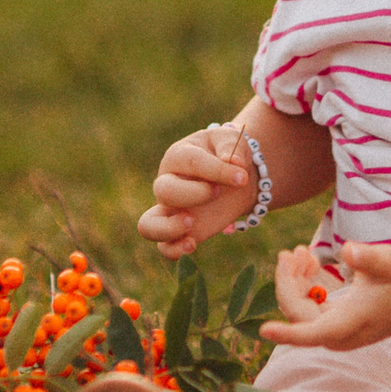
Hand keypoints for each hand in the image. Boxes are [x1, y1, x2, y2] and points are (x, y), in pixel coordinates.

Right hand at [138, 123, 256, 260]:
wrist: (236, 176)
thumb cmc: (229, 152)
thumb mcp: (232, 141)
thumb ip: (232, 147)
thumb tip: (235, 164)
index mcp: (179, 155)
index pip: (192, 162)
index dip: (217, 171)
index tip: (242, 177)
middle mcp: (168, 182)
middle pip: (164, 191)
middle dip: (193, 194)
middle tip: (218, 192)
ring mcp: (171, 210)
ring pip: (148, 225)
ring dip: (168, 228)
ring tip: (191, 223)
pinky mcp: (181, 231)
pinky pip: (165, 247)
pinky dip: (174, 250)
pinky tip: (193, 244)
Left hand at [258, 243, 390, 349]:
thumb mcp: (390, 262)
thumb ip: (369, 257)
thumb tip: (348, 250)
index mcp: (348, 325)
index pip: (312, 334)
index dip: (288, 334)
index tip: (264, 330)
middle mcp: (336, 334)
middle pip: (296, 313)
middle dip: (287, 281)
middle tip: (290, 252)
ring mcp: (330, 329)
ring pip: (297, 308)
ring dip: (293, 279)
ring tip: (301, 251)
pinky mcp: (329, 321)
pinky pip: (304, 304)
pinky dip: (302, 283)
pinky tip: (309, 262)